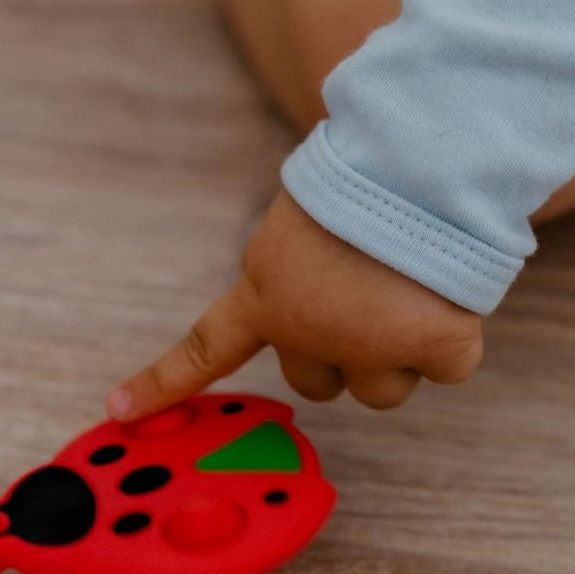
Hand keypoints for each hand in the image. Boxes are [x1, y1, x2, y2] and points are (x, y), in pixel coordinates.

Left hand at [108, 190, 484, 417]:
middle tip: (369, 298)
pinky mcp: (432, 350)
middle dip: (344, 353)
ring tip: (413, 290)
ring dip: (401, 352)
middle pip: (317, 382)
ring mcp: (369, 348)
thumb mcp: (301, 217)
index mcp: (266, 290)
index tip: (120, 410)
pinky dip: (454, 339)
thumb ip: (299, 270)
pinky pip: (446, 367)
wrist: (427, 163)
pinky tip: (451, 292)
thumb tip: (338, 293)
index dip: (163, 383)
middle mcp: (308, 331)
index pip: (204, 348)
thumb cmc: (369, 173)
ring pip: (383, 389)